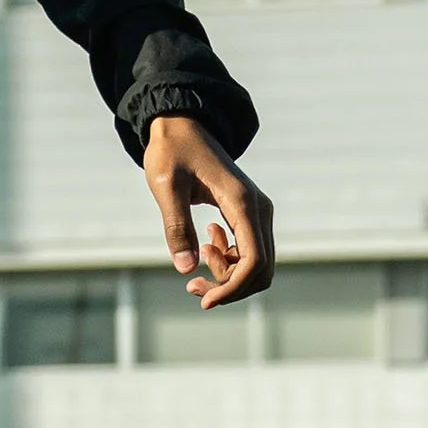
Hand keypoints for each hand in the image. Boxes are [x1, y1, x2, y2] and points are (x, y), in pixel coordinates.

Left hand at [143, 115, 275, 309]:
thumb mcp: (166, 188)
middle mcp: (258, 209)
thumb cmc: (172, 153)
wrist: (182, 126)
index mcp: (242, 203)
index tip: (205, 301)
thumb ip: (177, 226)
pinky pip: (249, 251)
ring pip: (257, 264)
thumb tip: (186, 269)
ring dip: (228, 276)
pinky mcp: (249, 214)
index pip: (254, 260)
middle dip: (230, 288)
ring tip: (196, 261)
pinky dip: (228, 261)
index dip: (233, 288)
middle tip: (192, 287)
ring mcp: (257, 212)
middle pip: (261, 269)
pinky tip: (205, 246)